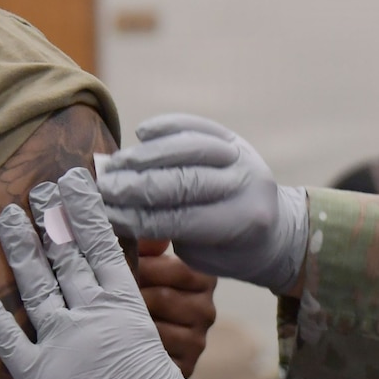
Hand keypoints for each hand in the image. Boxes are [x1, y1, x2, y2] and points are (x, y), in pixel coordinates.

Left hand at [0, 168, 200, 378]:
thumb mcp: (161, 364)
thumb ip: (142, 339)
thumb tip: (136, 332)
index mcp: (129, 311)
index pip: (105, 248)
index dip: (87, 213)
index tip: (76, 184)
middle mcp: (92, 316)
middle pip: (67, 255)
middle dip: (50, 219)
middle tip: (38, 188)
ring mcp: (61, 342)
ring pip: (35, 282)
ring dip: (18, 246)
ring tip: (4, 216)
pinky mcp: (34, 375)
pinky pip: (1, 333)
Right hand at [95, 114, 308, 291]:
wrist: (273, 230)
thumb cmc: (229, 251)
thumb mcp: (202, 253)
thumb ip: (167, 230)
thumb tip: (112, 211)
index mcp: (241, 222)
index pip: (180, 218)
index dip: (139, 216)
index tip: (106, 215)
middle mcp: (246, 183)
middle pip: (183, 180)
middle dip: (138, 185)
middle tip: (104, 188)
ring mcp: (242, 156)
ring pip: (189, 147)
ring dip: (147, 156)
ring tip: (116, 164)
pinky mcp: (233, 137)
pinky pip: (197, 125)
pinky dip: (168, 126)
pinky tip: (142, 133)